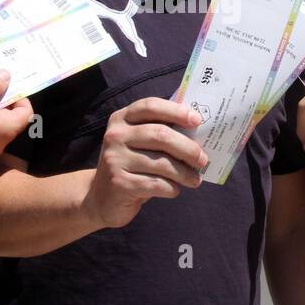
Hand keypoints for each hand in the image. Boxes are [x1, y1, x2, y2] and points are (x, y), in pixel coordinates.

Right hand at [82, 98, 206, 228]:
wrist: (101, 198)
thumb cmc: (131, 166)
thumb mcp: (139, 143)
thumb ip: (160, 132)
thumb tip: (198, 131)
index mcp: (122, 118)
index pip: (151, 106)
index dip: (176, 111)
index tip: (197, 121)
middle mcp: (115, 135)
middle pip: (160, 135)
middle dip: (188, 148)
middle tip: (203, 160)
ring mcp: (115, 159)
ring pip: (162, 163)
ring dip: (184, 173)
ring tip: (195, 180)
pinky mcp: (119, 183)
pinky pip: (156, 184)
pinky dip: (172, 188)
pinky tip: (175, 190)